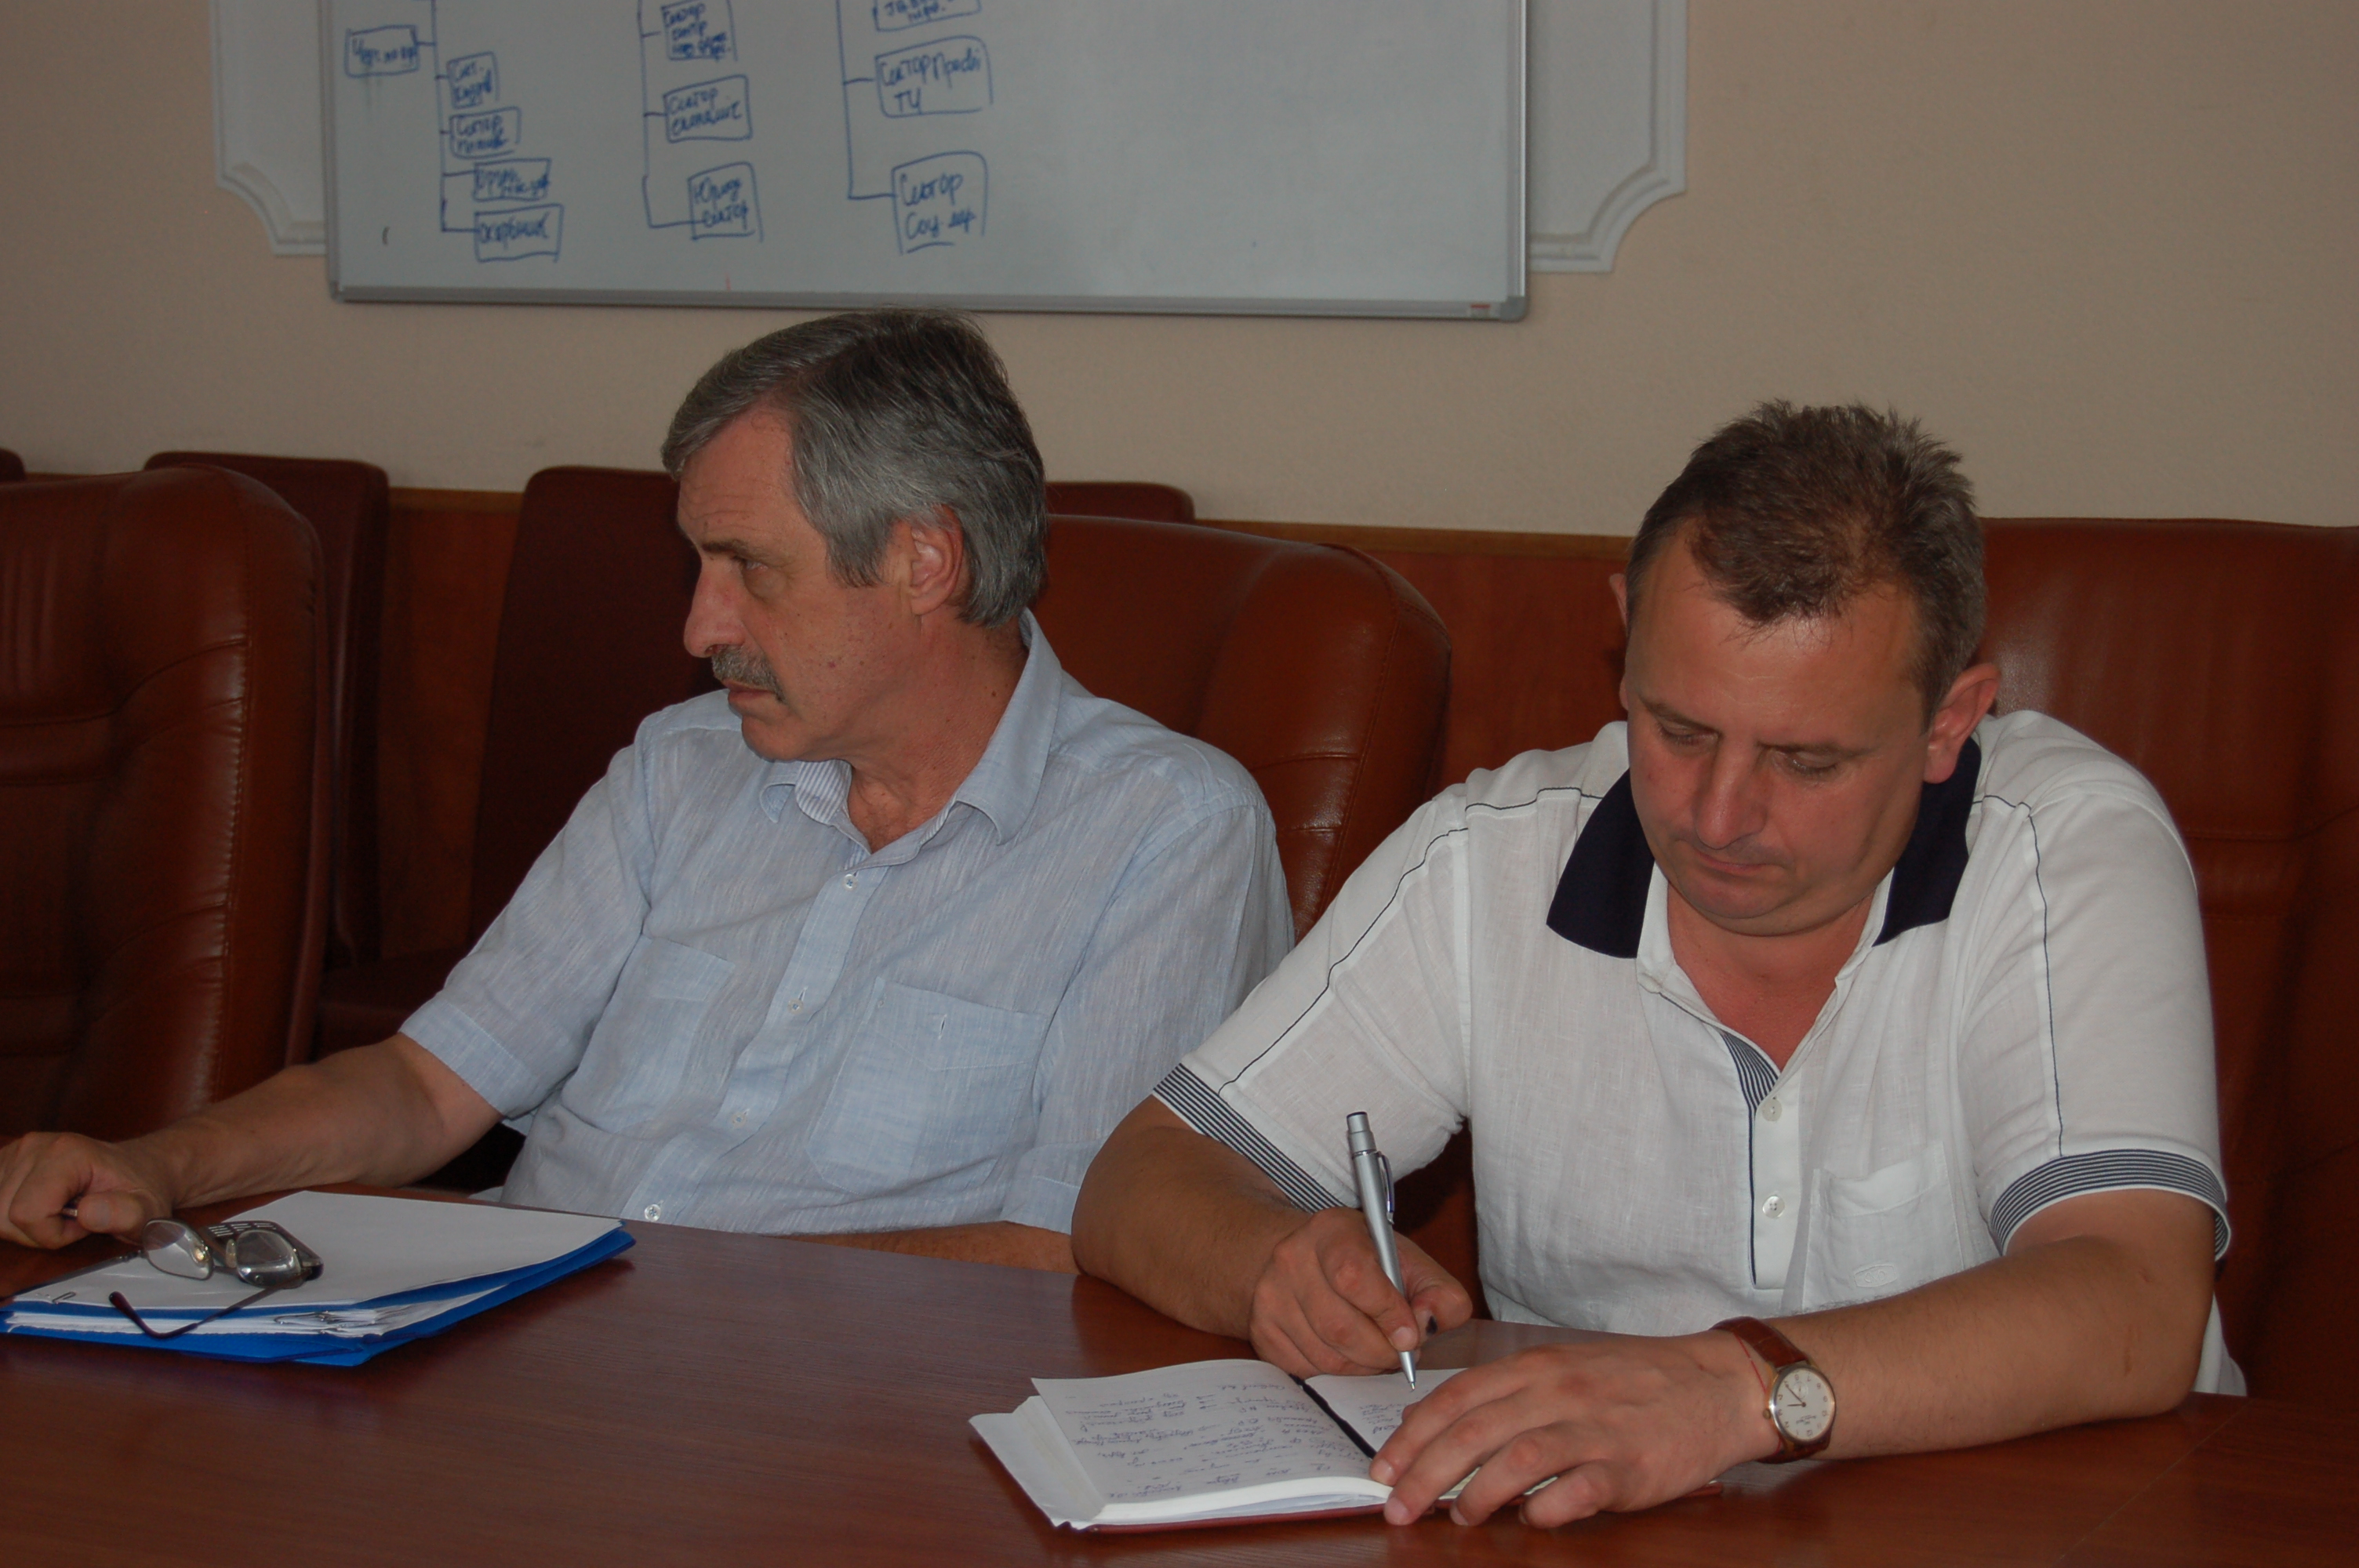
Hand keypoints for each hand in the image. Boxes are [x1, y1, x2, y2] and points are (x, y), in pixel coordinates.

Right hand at [0, 1131, 175, 1248]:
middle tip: (73, 1219)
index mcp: (66, 1154)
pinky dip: (12, 1213)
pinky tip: (42, 1204)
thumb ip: (122, 1214)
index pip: (27, 1214)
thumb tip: (87, 1214)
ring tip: (60, 1211)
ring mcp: (18, 1150)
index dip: (53, 1233)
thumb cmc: (142, 1188)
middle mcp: (36, 1146)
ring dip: (24, 1225)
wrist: (141, 1165)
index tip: (83, 1223)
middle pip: (5, 1215)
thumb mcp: (145, 1210)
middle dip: (37, 1231)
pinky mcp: (7, 1160)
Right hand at [1246, 1206, 1472, 1377]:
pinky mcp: (1261, 1331)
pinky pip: (1307, 1370)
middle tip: (1401, 1353)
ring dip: (1363, 1366)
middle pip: (1340, 1327)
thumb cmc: (1366, 1263)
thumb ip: (1439, 1292)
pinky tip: (1349, 1353)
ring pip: (1325, 1356)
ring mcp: (1270, 1296)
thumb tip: (1428, 1323)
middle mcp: (1291, 1258)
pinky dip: (1337, 1372)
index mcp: (1332, 1230)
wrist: (1304, 1259)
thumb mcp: (1410, 1263)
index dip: (1387, 1313)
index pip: (1353, 1276)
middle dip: (1382, 1352)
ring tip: (1378, 1352)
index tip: (1411, 1336)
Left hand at [1370, 1331, 1774, 1526]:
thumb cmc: (1634, 1378)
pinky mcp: (1626, 1467)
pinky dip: (1543, 1512)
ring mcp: (1592, 1429)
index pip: (1455, 1399)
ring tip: (1458, 1518)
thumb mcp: (1564, 1367)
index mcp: (1536, 1366)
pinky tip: (1529, 1521)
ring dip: (1476, 1496)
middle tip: (1397, 1508)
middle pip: (1472, 1434)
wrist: (1716, 1384)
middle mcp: (1557, 1392)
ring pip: (1515, 1462)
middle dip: (1423, 1475)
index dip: (1411, 1436)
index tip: (1381, 1468)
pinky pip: (1573, 1493)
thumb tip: (1441, 1427)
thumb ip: (1506, 1394)